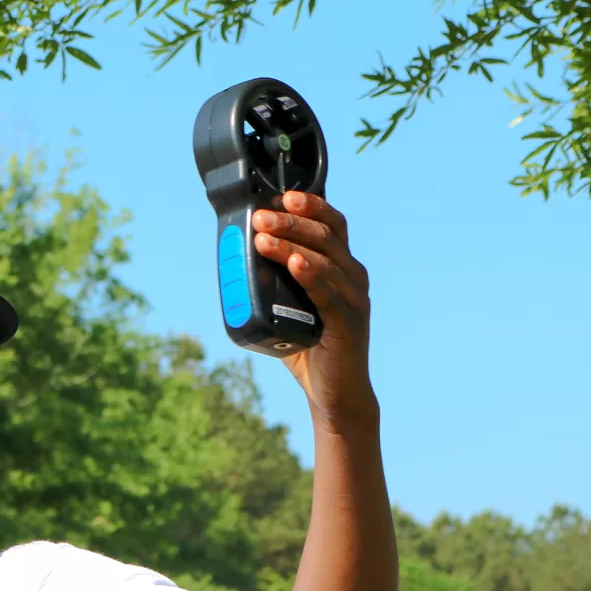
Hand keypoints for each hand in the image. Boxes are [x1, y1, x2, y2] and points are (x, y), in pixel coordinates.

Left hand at [252, 192, 374, 425]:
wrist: (334, 394)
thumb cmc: (309, 347)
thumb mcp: (288, 307)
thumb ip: (273, 283)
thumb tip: (235, 257)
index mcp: (341, 267)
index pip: (330, 224)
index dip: (309, 205)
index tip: (279, 196)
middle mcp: (353, 276)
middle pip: (326, 234)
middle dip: (291, 221)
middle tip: (259, 216)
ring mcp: (354, 298)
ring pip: (324, 259)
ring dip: (292, 243)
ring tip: (263, 236)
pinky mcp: (350, 322)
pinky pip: (329, 292)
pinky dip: (311, 274)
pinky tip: (295, 263)